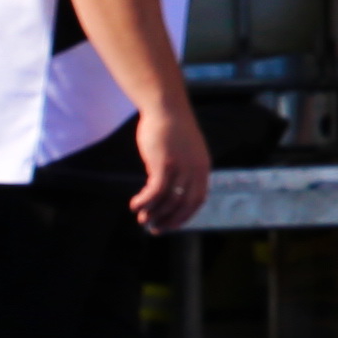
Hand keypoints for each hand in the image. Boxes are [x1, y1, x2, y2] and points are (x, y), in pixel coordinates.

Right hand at [131, 98, 214, 233]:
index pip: (198, 199)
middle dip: (170, 220)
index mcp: (202, 167)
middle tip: (154, 229)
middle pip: (185, 204)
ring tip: (142, 219)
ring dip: (154, 212)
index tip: (172, 225)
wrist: (166, 107)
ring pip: (168, 199)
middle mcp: (196, 170)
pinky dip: (145, 201)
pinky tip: (135, 205)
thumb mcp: (183, 151)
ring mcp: (181, 167)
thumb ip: (181, 170)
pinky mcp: (164, 163)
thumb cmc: (171, 128)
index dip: (185, 215)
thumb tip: (168, 190)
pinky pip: (155, 190)